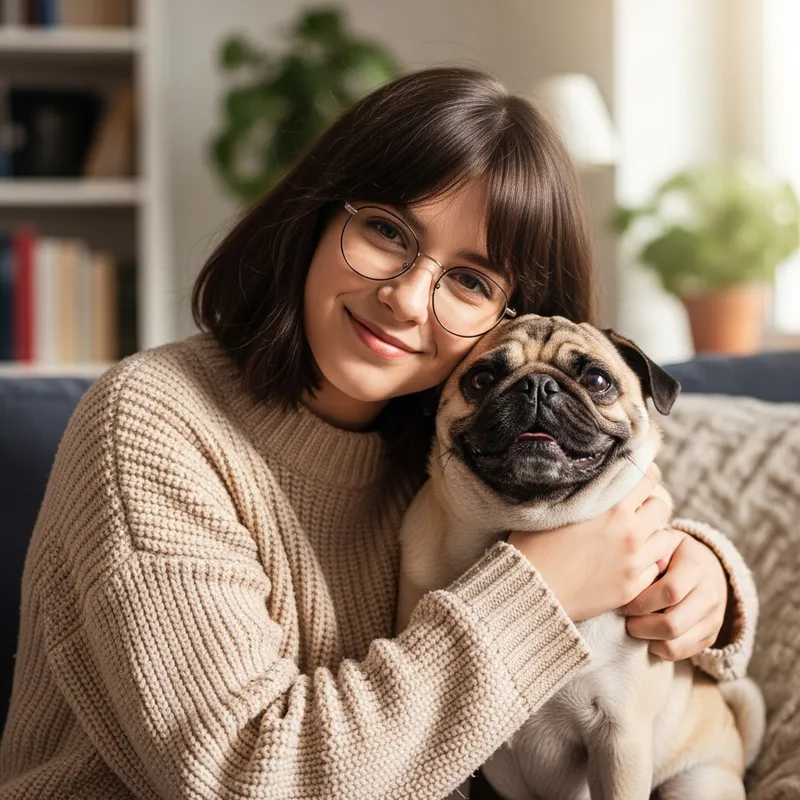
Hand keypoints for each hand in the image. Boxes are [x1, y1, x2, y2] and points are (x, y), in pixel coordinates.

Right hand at [507, 464, 682, 621]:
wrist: (532, 590)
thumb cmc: (534, 545)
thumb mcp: (557, 506)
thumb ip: (585, 490)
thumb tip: (595, 472)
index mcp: (612, 508)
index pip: (648, 478)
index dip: (645, 473)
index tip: (639, 476)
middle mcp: (630, 533)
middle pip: (662, 506)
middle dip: (651, 503)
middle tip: (637, 507)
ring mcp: (634, 562)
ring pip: (666, 538)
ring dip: (653, 533)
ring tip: (634, 535)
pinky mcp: (632, 587)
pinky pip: (655, 567)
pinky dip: (647, 561)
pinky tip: (627, 560)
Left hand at [618, 533, 727, 659]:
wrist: (710, 567)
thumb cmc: (675, 553)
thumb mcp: (664, 542)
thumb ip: (649, 550)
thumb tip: (627, 565)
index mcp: (696, 568)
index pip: (669, 592)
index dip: (641, 601)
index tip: (623, 601)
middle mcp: (709, 596)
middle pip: (672, 624)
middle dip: (640, 625)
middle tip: (625, 618)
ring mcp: (713, 619)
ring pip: (675, 644)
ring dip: (647, 639)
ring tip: (634, 626)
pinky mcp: (711, 636)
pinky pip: (682, 653)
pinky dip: (659, 649)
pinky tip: (648, 634)